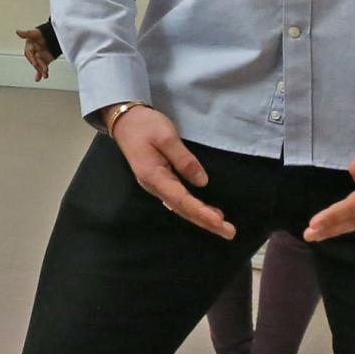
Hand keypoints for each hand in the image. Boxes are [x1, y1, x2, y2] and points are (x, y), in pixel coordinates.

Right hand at [17, 29, 54, 81]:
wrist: (54, 35)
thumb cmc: (42, 33)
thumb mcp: (35, 33)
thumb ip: (27, 33)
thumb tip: (17, 31)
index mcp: (29, 47)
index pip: (29, 54)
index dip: (32, 58)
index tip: (35, 63)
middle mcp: (34, 53)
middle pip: (35, 61)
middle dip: (39, 66)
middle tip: (44, 69)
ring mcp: (39, 57)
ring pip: (39, 65)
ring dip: (41, 71)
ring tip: (45, 76)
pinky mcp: (45, 61)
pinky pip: (42, 68)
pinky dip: (41, 74)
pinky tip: (40, 78)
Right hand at [110, 105, 233, 237]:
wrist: (124, 121)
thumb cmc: (145, 126)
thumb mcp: (167, 137)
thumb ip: (184, 159)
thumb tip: (202, 182)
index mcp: (154, 176)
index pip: (182, 199)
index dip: (201, 212)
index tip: (220, 222)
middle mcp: (154, 186)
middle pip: (182, 209)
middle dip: (206, 222)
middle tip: (230, 232)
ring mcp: (155, 185)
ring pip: (180, 207)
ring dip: (200, 217)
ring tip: (222, 226)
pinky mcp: (159, 180)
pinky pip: (177, 200)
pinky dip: (192, 208)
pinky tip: (204, 211)